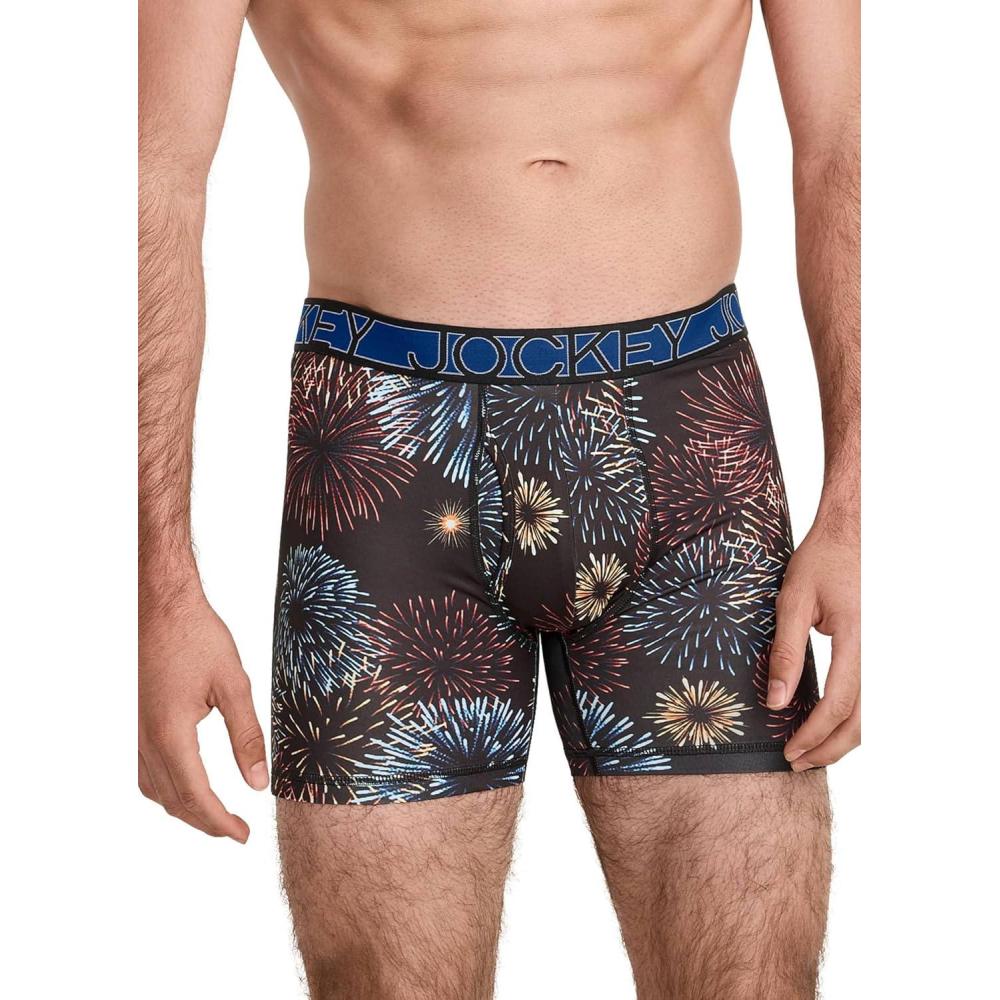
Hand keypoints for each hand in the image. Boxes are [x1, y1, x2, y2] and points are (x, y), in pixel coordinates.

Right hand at [139, 585, 267, 840]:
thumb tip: (258, 781)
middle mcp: (145, 739)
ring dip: (183, 808)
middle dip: (205, 821)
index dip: (220, 822)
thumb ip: (247, 736)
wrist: (160, 605)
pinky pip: (144, 769)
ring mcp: (133, 731)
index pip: (196, 796)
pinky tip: (184, 783)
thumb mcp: (234, 684)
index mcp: (171, 733)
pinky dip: (165, 787)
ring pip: (153, 789)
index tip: (243, 835)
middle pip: (173, 800)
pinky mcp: (132, 720)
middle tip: (236, 831)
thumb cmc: (197, 637)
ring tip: (215, 814)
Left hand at [767, 520, 859, 770]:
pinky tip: (825, 721)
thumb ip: (784, 652)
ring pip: (871, 713)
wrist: (851, 535)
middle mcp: (878, 652)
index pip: (838, 704)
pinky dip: (850, 717)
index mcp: (857, 641)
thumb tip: (774, 700)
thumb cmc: (821, 562)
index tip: (789, 750)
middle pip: (861, 720)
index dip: (813, 733)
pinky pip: (871, 695)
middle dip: (828, 747)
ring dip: (841, 737)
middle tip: (796, 760)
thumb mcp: (792, 601)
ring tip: (808, 748)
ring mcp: (884, 653)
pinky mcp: (880, 651)